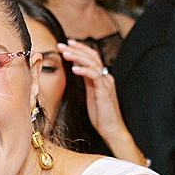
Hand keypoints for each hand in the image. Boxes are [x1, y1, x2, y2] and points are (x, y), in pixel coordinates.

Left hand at [59, 41, 146, 165]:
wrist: (112, 129)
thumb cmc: (101, 116)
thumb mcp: (91, 95)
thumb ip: (87, 82)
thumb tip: (78, 70)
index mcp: (102, 78)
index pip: (91, 58)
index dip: (80, 49)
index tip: (67, 45)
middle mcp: (105, 78)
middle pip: (92, 57)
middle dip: (76, 49)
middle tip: (62, 45)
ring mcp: (105, 84)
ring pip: (92, 64)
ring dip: (77, 57)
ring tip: (65, 53)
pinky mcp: (104, 91)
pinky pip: (94, 76)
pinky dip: (84, 70)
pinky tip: (74, 68)